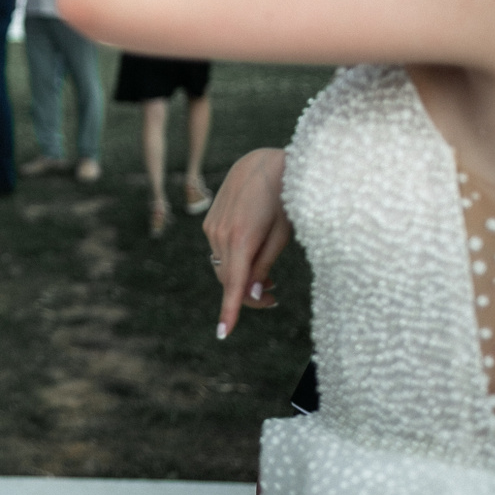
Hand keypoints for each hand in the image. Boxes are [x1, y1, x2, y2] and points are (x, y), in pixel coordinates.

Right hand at [202, 148, 293, 337]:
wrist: (264, 161)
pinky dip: (235, 261)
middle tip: (275, 299)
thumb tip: (255, 294)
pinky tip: (254, 255)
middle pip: (228, 279)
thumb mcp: (282, 234)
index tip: (224, 332)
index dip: (230, 310)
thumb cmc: (283, 197)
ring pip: (223, 265)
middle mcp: (220, 234)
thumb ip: (266, 265)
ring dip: (242, 277)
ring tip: (271, 279)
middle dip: (248, 295)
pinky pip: (220, 250)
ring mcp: (212, 227)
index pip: (234, 284)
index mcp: (241, 239)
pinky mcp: (210, 221)